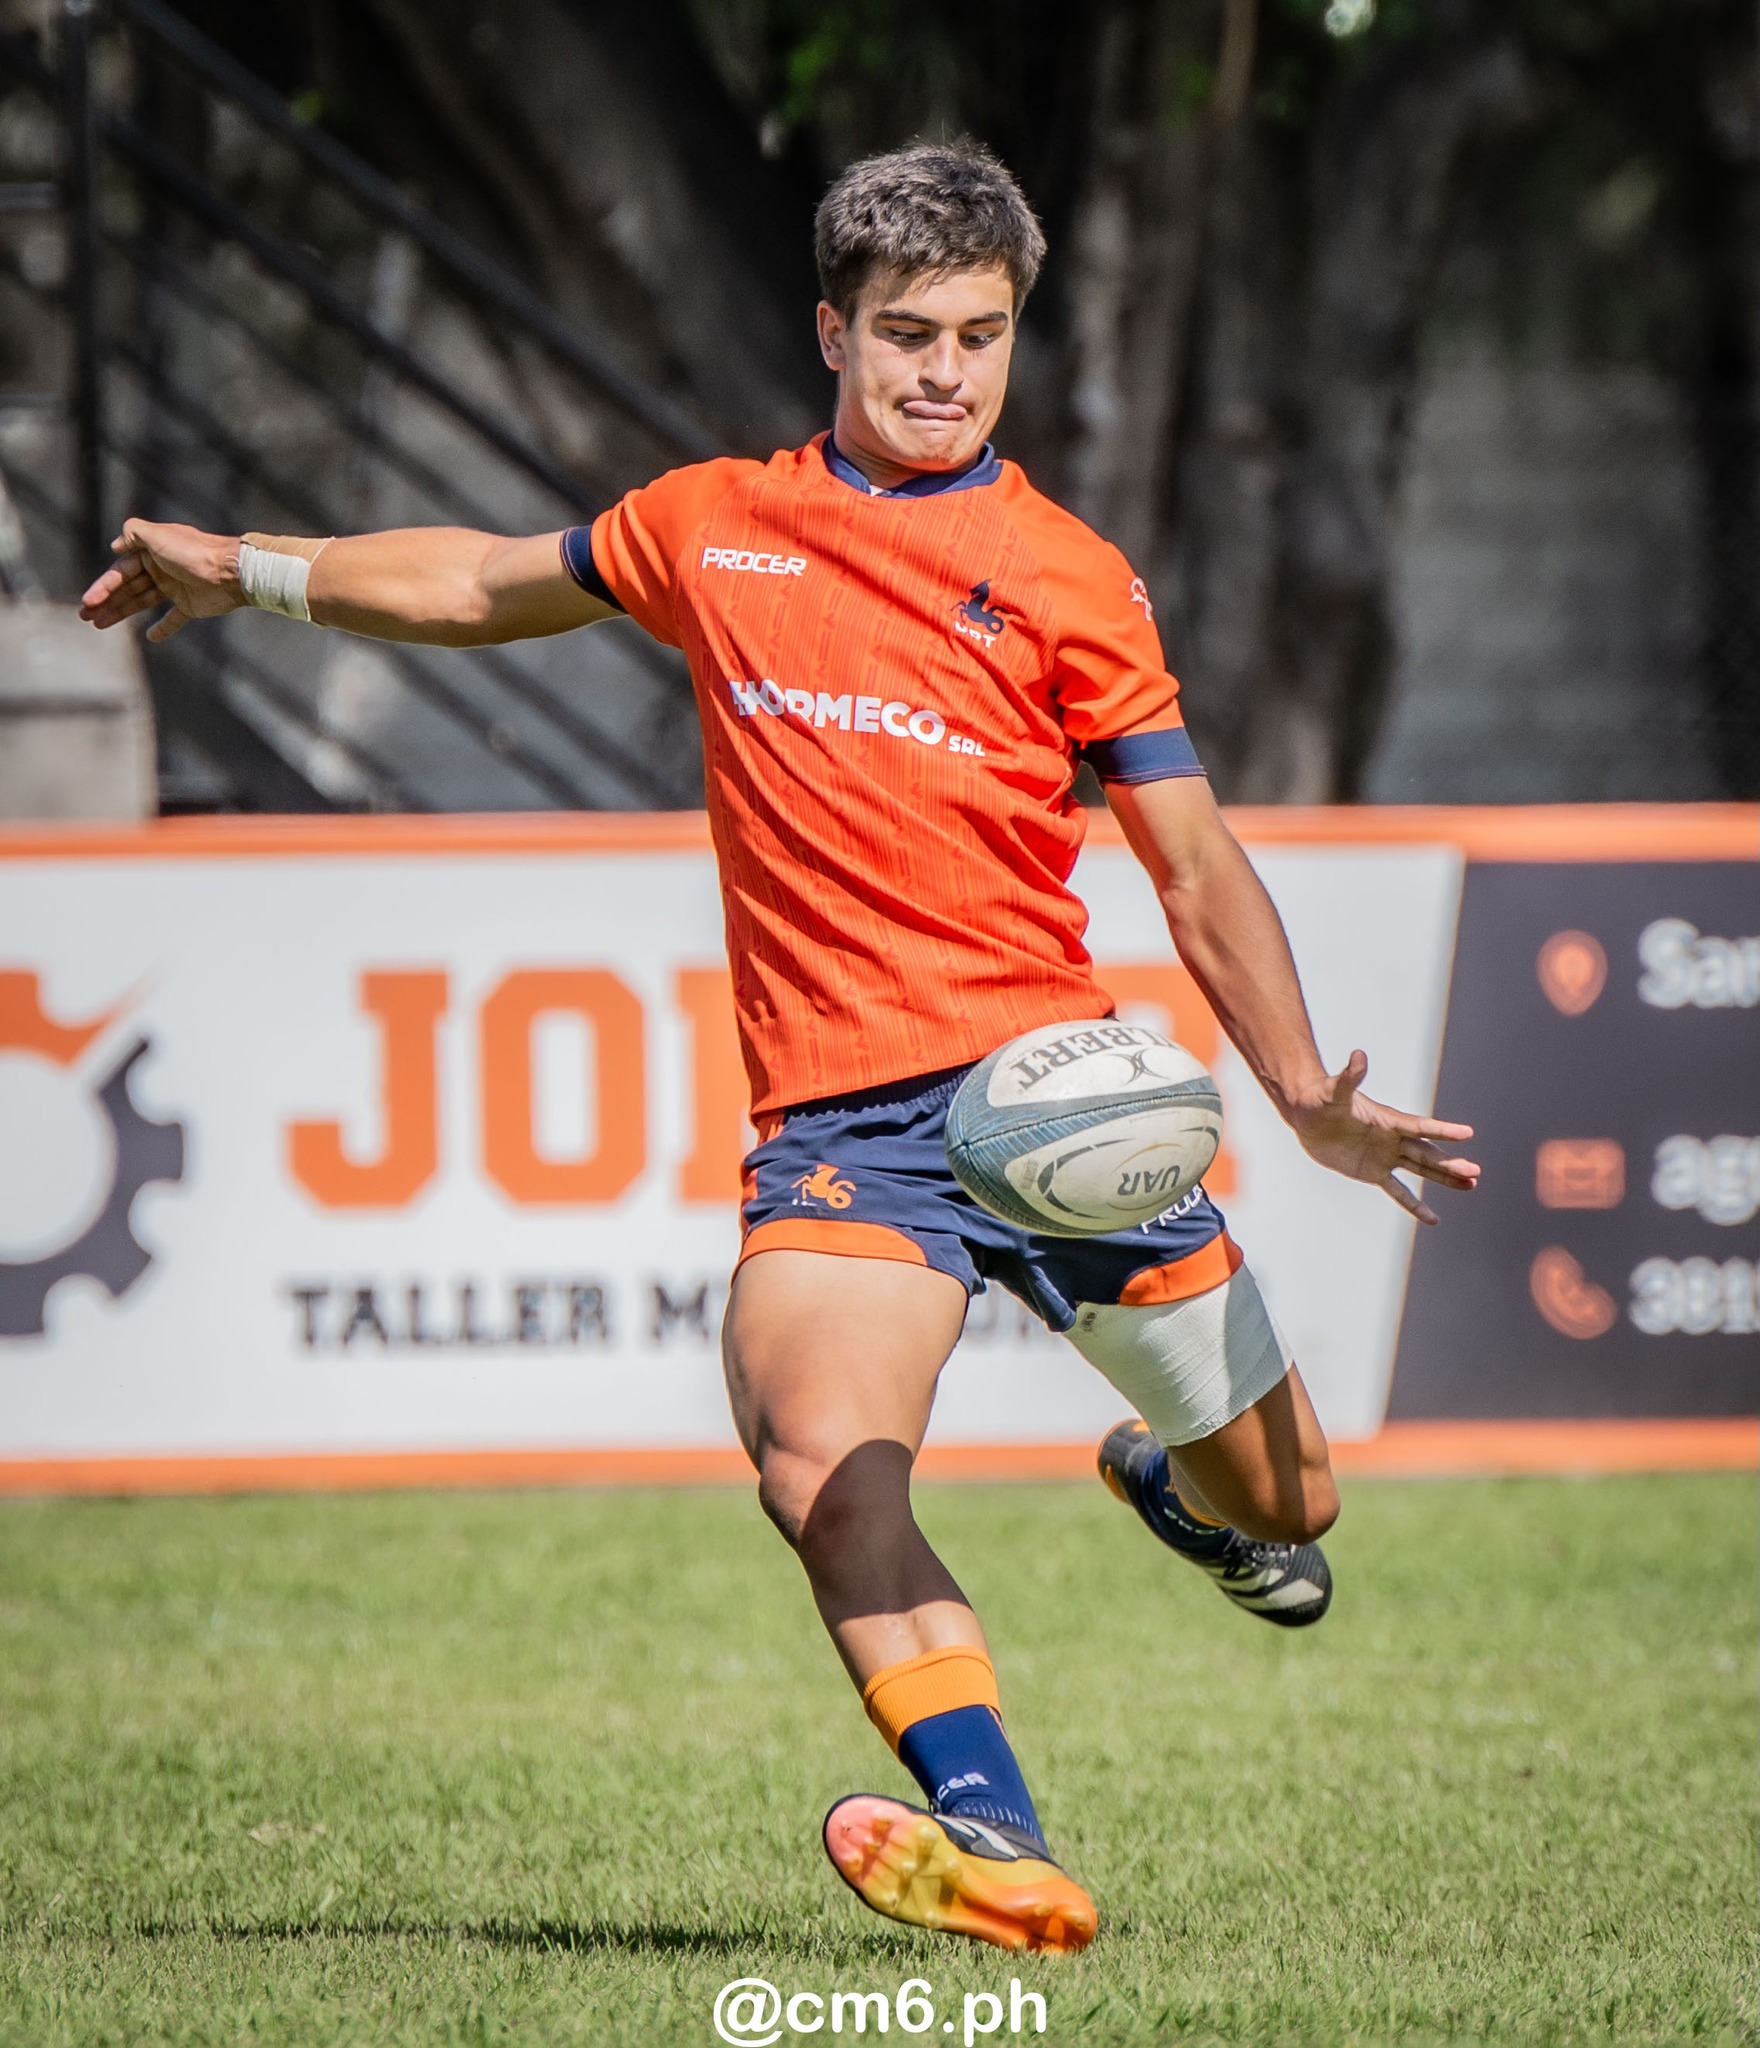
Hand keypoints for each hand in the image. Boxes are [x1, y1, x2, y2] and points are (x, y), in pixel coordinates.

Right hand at [78, 518, 244, 642]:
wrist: (233, 572)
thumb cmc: (194, 553)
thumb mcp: (158, 535)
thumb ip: (134, 533)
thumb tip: (115, 545)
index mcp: (151, 551)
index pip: (120, 571)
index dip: (103, 586)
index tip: (87, 602)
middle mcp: (161, 568)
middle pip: (127, 587)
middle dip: (106, 601)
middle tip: (85, 616)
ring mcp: (176, 587)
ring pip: (142, 601)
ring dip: (122, 612)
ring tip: (100, 625)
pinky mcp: (191, 605)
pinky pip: (173, 618)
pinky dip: (163, 627)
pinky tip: (151, 637)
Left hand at [1286, 1049, 1479, 1224]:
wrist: (1307, 1117)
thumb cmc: (1320, 1098)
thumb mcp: (1333, 1091)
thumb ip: (1349, 1077)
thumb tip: (1358, 1055)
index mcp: (1388, 1120)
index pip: (1420, 1126)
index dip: (1442, 1130)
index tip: (1467, 1133)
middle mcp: (1392, 1139)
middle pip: (1427, 1152)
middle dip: (1450, 1163)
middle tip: (1475, 1171)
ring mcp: (1386, 1157)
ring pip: (1421, 1170)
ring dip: (1445, 1178)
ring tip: (1472, 1185)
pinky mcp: (1374, 1173)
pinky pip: (1398, 1192)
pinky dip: (1414, 1205)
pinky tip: (1433, 1219)